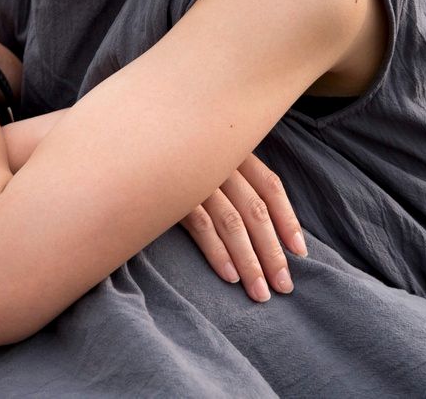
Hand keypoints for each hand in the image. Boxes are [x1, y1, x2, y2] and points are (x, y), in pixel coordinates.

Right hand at [179, 153, 307, 302]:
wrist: (126, 133)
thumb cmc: (171, 144)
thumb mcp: (208, 148)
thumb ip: (230, 170)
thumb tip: (259, 214)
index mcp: (234, 148)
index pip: (270, 187)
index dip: (288, 220)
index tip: (299, 253)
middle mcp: (220, 161)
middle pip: (256, 211)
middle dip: (272, 252)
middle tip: (283, 286)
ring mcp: (196, 176)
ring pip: (232, 223)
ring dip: (249, 261)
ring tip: (259, 291)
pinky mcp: (172, 192)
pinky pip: (201, 226)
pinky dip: (217, 252)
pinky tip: (229, 275)